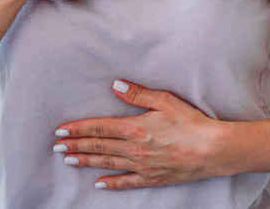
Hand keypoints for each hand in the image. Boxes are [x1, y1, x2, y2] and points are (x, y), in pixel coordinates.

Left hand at [53, 80, 224, 190]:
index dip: (78, 129)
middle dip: (75, 145)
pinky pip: (126, 182)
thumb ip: (137, 94)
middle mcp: (134, 149)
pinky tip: (98, 183)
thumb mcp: (165, 100)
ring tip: (69, 159)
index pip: (99, 128)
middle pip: (98, 146)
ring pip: (107, 163)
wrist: (212, 149)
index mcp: (134, 128)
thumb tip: (115, 86)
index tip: (61, 130)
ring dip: (86, 161)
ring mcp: (142, 166)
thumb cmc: (191, 122)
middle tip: (57, 147)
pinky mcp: (152, 178)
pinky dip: (110, 183)